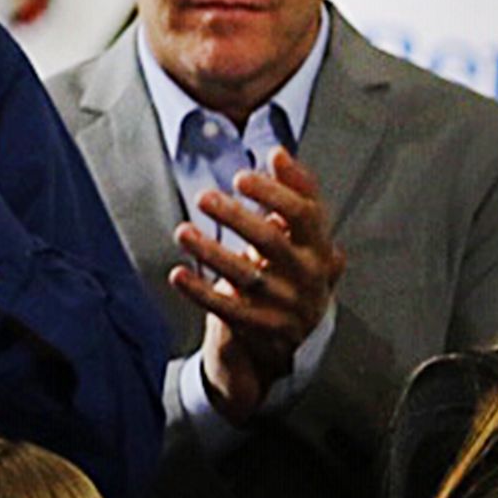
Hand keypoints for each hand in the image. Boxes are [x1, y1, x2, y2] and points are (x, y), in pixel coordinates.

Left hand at [174, 147, 341, 422]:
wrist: (284, 345)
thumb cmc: (286, 276)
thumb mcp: (297, 240)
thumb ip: (291, 197)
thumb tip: (279, 152)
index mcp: (320, 249)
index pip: (306, 215)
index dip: (277, 192)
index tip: (242, 176)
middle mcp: (309, 278)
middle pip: (274, 242)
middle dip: (238, 218)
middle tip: (204, 197)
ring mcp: (287, 307)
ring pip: (248, 276)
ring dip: (212, 252)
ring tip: (182, 231)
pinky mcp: (262, 330)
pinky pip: (228, 310)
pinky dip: (201, 292)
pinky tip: (178, 274)